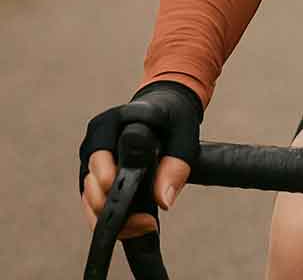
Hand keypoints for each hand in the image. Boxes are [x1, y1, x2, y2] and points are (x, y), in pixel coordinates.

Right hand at [79, 81, 201, 239]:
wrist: (167, 106)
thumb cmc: (175, 116)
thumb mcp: (184, 135)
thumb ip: (176, 166)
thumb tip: (163, 201)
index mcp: (113, 121)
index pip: (102, 157)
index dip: (111, 182)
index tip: (126, 200)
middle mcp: (96, 138)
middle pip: (91, 183)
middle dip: (114, 209)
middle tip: (145, 223)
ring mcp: (91, 155)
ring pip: (89, 196)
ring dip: (110, 217)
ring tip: (142, 226)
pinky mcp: (93, 171)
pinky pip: (93, 199)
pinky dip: (109, 215)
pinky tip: (132, 224)